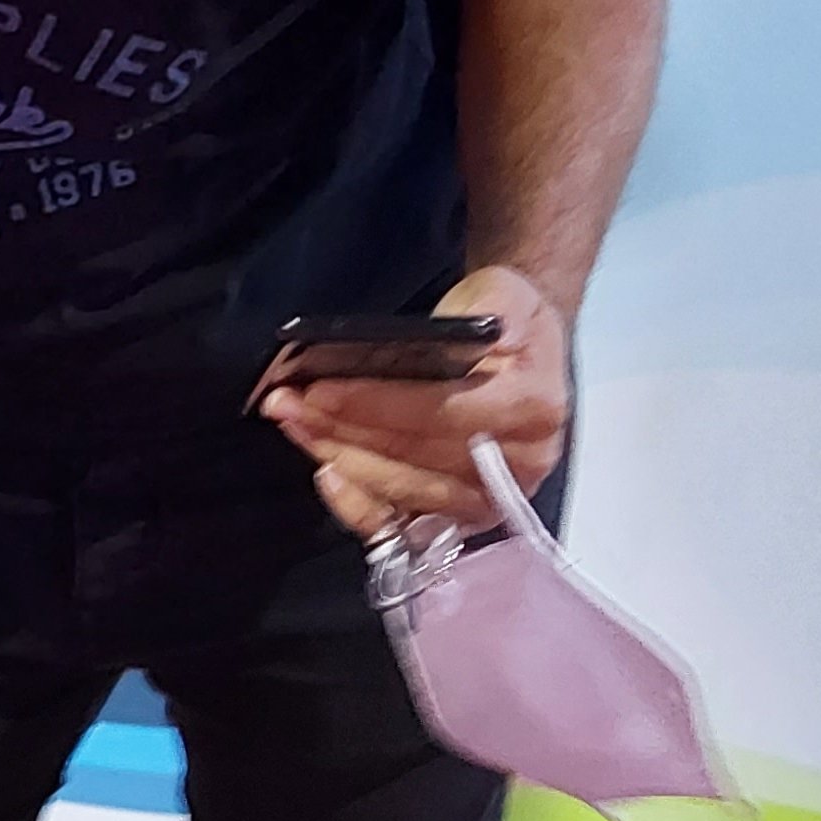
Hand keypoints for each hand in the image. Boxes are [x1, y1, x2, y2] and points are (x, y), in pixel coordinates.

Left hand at [258, 263, 567, 539]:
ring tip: (297, 426)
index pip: (441, 412)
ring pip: (401, 490)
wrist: (523, 352)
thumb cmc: (507, 325)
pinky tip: (329, 475)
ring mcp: (489, 497)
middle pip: (414, 456)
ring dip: (340, 458)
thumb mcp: (504, 294)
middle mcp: (519, 463)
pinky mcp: (461, 518)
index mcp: (532, 408)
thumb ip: (484, 310)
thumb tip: (437, 338)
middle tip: (289, 405)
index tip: (320, 390)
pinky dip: (359, 506)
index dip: (375, 404)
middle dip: (342, 429)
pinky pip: (401, 526)